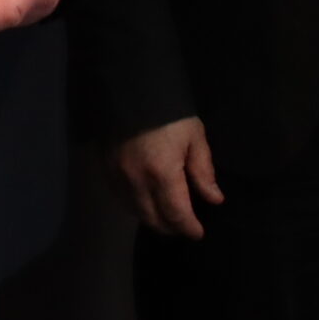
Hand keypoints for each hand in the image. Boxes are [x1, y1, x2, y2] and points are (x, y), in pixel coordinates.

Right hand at [110, 116, 222, 238]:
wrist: (130, 86)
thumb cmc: (170, 112)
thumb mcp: (194, 137)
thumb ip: (203, 171)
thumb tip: (214, 199)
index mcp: (162, 174)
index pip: (176, 214)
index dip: (189, 228)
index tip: (198, 233)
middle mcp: (136, 181)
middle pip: (153, 219)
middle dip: (170, 227)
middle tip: (183, 226)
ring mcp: (117, 175)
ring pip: (134, 211)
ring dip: (151, 218)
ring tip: (165, 216)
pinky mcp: (104, 167)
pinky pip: (119, 197)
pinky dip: (134, 205)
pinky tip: (144, 200)